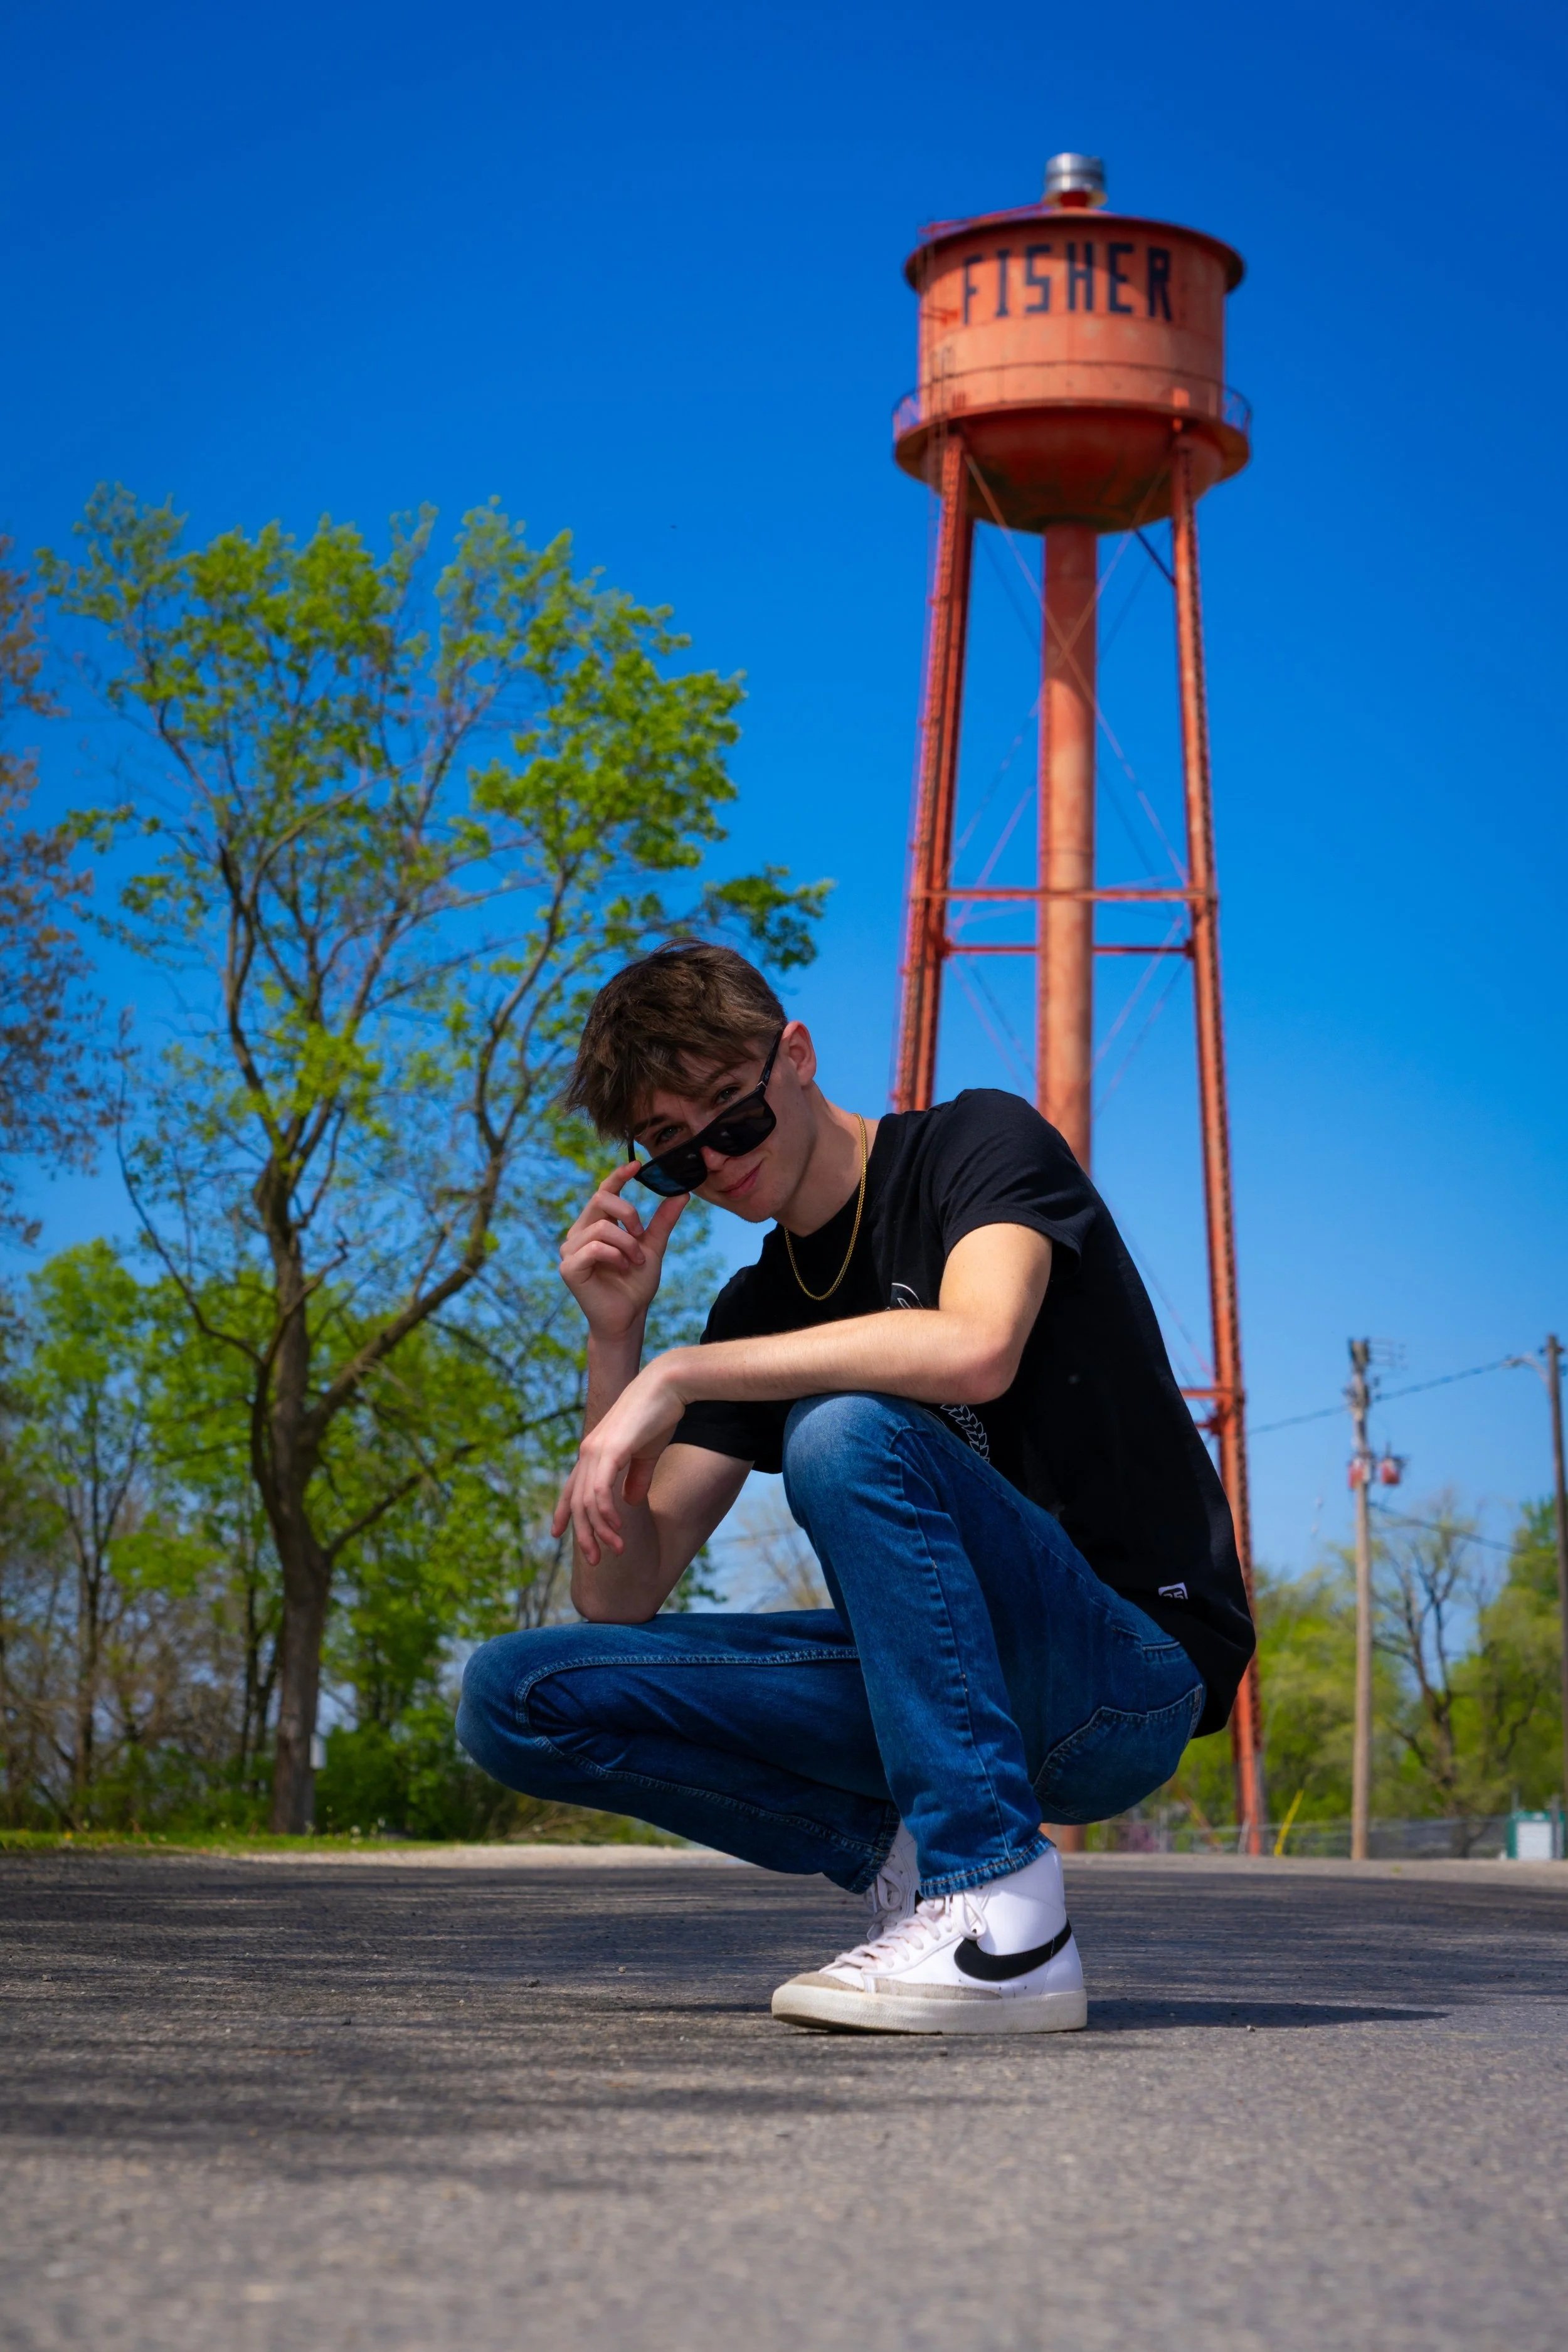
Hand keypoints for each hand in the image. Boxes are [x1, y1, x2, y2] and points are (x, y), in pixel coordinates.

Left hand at [552, 1356, 690, 1564]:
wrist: (668, 1384)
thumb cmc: (659, 1414)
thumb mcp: (646, 1453)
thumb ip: (636, 1478)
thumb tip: (629, 1502)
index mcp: (594, 1451)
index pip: (572, 1487)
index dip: (563, 1512)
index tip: (558, 1535)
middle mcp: (588, 1452)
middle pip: (576, 1502)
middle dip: (583, 1535)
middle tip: (595, 1561)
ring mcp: (596, 1450)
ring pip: (587, 1502)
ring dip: (599, 1531)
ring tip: (615, 1551)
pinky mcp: (610, 1450)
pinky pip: (600, 1491)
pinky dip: (606, 1514)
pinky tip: (617, 1529)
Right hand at [558, 1162, 685, 1342]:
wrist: (628, 1317)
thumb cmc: (635, 1284)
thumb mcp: (653, 1247)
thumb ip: (663, 1221)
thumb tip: (682, 1192)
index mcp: (596, 1225)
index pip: (603, 1191)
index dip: (617, 1176)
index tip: (637, 1165)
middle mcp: (579, 1233)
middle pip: (600, 1200)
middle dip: (628, 1213)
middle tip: (641, 1234)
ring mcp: (570, 1250)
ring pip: (601, 1227)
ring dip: (626, 1244)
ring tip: (635, 1262)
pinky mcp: (568, 1267)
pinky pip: (593, 1248)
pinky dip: (615, 1256)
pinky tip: (622, 1268)